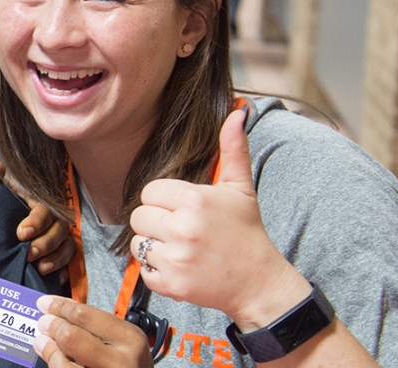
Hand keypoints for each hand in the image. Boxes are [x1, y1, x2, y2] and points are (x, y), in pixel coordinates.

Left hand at [0, 160, 74, 275]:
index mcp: (36, 198)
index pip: (45, 209)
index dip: (37, 221)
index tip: (21, 234)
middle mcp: (50, 216)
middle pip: (60, 229)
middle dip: (46, 243)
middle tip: (29, 255)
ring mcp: (55, 234)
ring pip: (68, 245)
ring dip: (57, 259)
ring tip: (40, 269)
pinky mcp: (56, 252)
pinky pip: (68, 262)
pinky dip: (63, 271)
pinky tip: (55, 279)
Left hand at [32, 295, 151, 367]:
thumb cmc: (130, 366)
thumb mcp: (123, 343)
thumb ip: (96, 327)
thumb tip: (59, 311)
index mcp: (130, 339)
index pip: (84, 315)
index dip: (59, 307)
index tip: (46, 303)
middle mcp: (120, 361)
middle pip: (71, 337)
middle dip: (52, 326)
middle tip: (43, 322)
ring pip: (63, 363)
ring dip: (49, 348)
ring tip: (43, 341)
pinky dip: (54, 363)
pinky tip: (52, 358)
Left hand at [129, 110, 311, 328]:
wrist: (260, 283)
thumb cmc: (247, 233)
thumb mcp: (241, 189)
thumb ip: (233, 150)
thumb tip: (236, 114)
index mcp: (193, 199)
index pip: (149, 192)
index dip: (162, 201)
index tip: (181, 211)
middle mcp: (182, 227)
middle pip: (138, 217)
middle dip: (155, 223)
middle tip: (181, 231)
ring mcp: (176, 257)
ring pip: (137, 244)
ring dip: (154, 247)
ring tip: (182, 249)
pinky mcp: (171, 284)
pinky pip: (144, 271)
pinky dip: (158, 272)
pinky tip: (182, 268)